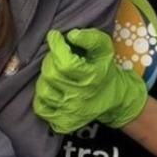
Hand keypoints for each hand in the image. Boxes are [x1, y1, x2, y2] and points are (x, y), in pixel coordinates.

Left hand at [33, 29, 147, 132]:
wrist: (114, 99)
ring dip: (45, 78)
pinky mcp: (63, 122)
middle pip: (51, 75)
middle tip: (57, 56)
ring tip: (55, 73)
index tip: (54, 37)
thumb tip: (71, 34)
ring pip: (43, 91)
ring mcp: (70, 111)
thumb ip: (91, 38)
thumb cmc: (105, 70)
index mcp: (92, 77)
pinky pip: (41, 108)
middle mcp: (80, 96)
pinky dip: (42, 97)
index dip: (56, 46)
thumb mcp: (105, 49)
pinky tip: (53, 89)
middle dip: (50, 60)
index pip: (65, 63)